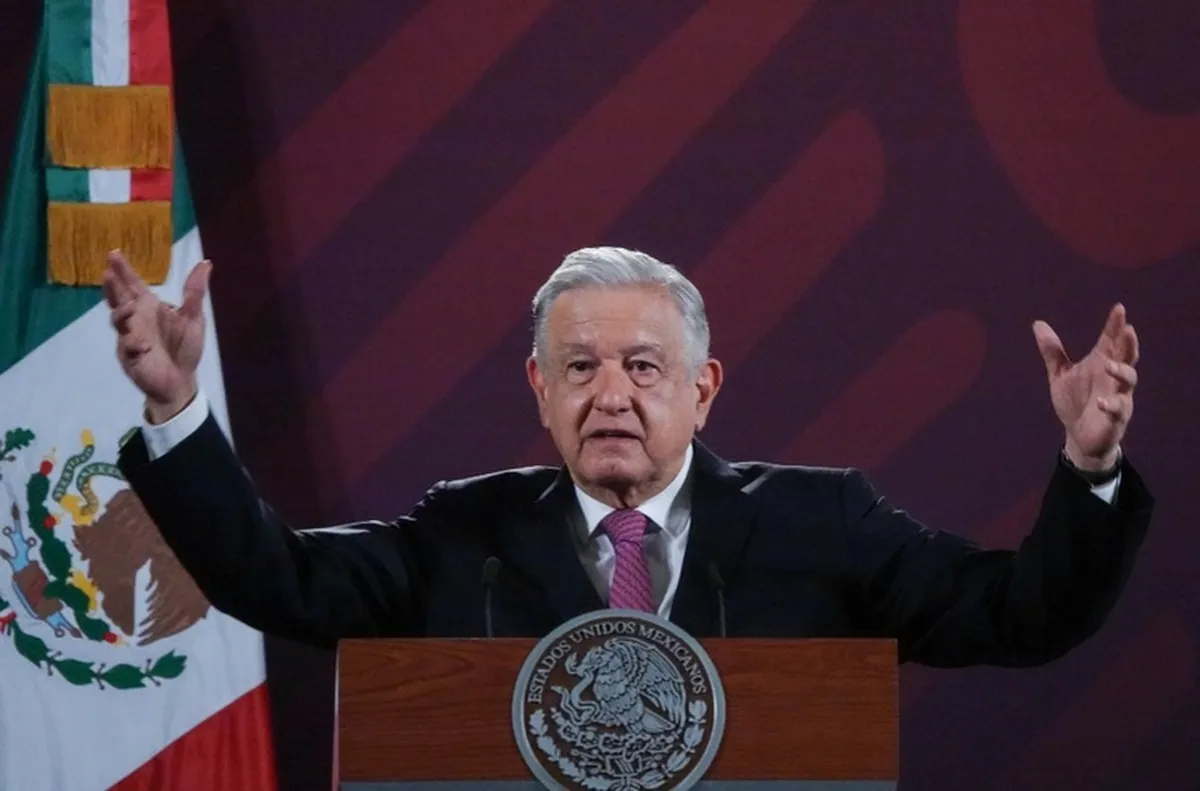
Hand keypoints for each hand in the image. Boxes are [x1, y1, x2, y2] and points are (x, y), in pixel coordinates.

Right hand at [103, 249, 211, 422]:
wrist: (181, 380)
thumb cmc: (185, 347)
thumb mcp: (194, 318)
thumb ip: (195, 292)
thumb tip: (206, 263)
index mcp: (150, 307)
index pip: (134, 285)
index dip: (124, 270)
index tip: (114, 253)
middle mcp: (136, 319)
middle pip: (119, 299)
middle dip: (113, 287)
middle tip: (108, 274)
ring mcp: (130, 337)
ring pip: (118, 321)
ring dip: (121, 313)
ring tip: (129, 307)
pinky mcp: (130, 356)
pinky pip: (128, 348)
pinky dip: (133, 345)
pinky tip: (143, 346)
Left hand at [1033, 304, 1138, 470]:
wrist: (1079, 436)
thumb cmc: (1075, 401)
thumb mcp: (1060, 374)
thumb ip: (1052, 351)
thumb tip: (1037, 323)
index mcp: (1102, 363)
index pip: (1111, 341)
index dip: (1115, 325)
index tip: (1118, 309)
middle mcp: (1113, 377)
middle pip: (1127, 356)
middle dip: (1128, 343)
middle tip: (1127, 330)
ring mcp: (1118, 397)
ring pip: (1129, 380)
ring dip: (1122, 371)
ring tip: (1109, 365)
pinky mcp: (1117, 418)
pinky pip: (1119, 410)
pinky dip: (1112, 405)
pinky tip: (1101, 402)